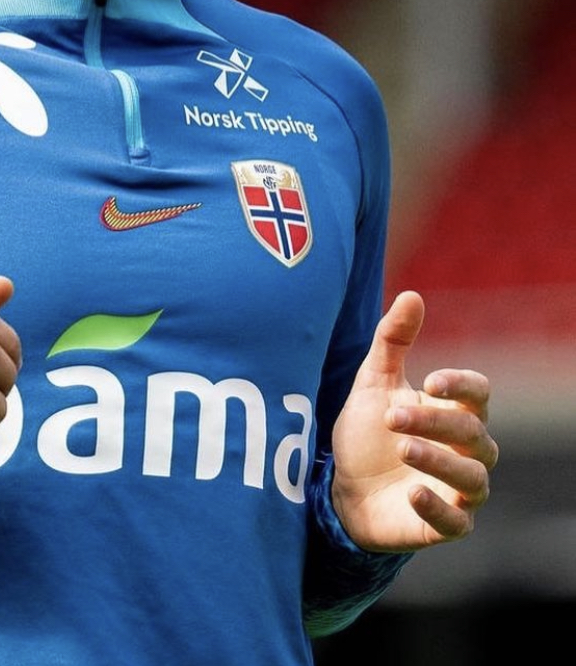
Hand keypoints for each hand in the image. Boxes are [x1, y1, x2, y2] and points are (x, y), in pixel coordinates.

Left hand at [329, 290, 497, 552]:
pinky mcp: (444, 525)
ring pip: (473, 477)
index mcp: (451, 412)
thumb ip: (392, 341)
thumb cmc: (368, 432)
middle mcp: (464, 451)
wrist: (342, 488)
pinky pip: (457, 523)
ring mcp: (457, 490)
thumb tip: (412, 295)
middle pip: (473, 433)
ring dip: (440, 460)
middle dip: (436, 422)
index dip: (462, 385)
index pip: (478, 394)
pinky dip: (439, 509)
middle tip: (393, 416)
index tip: (430, 380)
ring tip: (402, 448)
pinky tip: (412, 494)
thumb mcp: (373, 383)